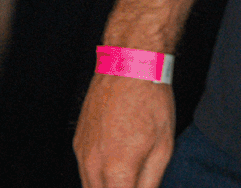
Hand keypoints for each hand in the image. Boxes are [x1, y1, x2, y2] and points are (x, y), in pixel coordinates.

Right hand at [74, 71, 174, 187]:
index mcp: (117, 169)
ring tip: (126, 175)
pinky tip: (116, 162)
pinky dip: (98, 175)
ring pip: (89, 187)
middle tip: (134, 182)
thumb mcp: (164, 146)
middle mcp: (93, 165)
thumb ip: (150, 182)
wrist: (128, 65)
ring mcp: (81, 154)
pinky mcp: (77, 143)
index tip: (139, 187)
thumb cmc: (150, 100)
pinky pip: (84, 171)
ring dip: (107, 187)